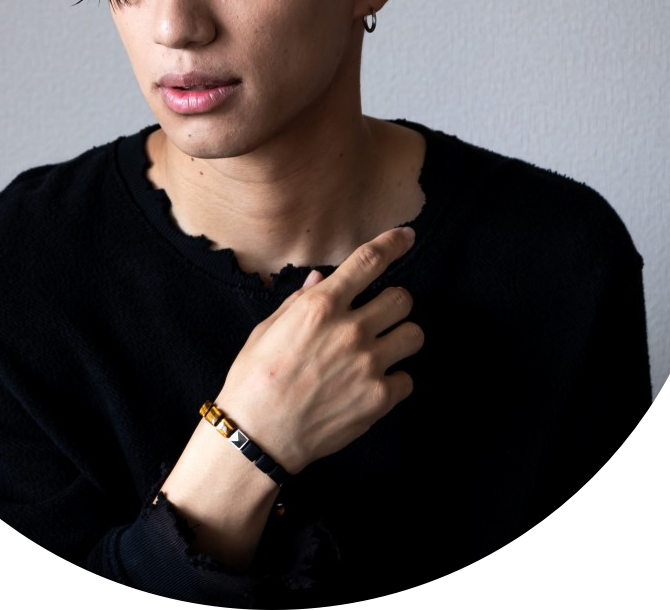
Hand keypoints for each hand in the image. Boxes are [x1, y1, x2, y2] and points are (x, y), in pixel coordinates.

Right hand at [215, 226, 423, 473]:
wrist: (257, 434)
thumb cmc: (255, 378)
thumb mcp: (268, 328)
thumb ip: (300, 300)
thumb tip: (322, 278)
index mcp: (320, 306)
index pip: (369, 261)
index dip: (393, 243)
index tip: (407, 236)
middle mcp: (350, 330)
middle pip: (403, 298)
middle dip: (395, 302)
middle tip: (381, 314)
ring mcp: (368, 364)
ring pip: (413, 334)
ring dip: (400, 337)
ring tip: (382, 348)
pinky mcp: (378, 398)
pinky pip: (407, 378)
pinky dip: (394, 380)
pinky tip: (372, 384)